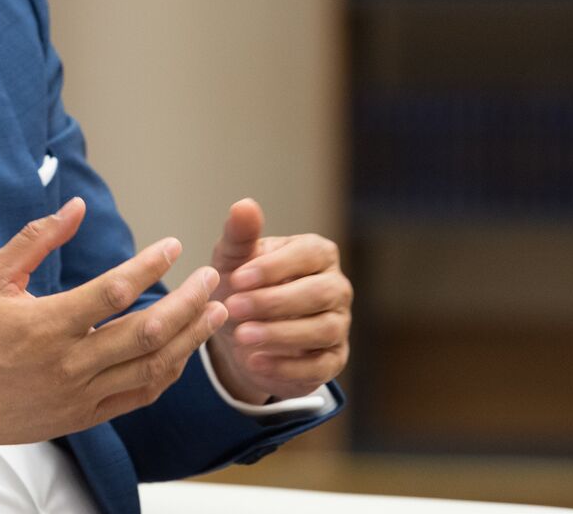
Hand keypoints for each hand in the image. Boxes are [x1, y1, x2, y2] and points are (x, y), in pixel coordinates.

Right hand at [0, 197, 228, 448]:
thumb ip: (36, 238)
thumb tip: (76, 206)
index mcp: (48, 324)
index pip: (114, 291)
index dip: (150, 266)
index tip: (172, 246)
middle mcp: (70, 362)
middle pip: (146, 331)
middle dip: (188, 302)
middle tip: (211, 279)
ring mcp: (81, 394)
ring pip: (151, 367)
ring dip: (190, 339)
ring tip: (215, 314)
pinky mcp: (84, 416)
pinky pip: (138, 395)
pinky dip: (167, 373)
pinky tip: (183, 352)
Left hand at [206, 198, 350, 403]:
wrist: (241, 336)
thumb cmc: (241, 287)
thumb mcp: (233, 260)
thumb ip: (240, 235)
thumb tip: (244, 205)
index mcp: (317, 254)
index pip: (307, 255)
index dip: (273, 267)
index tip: (237, 278)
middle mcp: (335, 287)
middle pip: (319, 293)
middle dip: (274, 302)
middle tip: (234, 308)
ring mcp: (338, 324)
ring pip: (322, 330)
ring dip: (280, 334)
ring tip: (241, 337)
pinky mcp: (332, 360)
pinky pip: (319, 366)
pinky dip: (286, 367)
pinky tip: (254, 363)